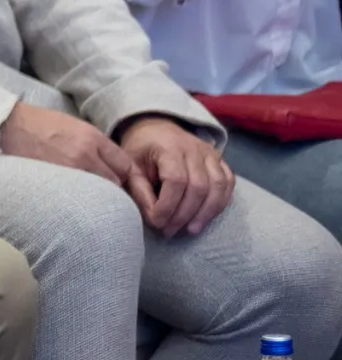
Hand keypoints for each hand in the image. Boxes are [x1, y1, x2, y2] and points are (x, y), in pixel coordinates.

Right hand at [0, 101, 133, 190]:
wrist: (5, 124)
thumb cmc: (36, 123)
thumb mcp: (71, 125)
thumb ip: (93, 144)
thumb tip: (107, 163)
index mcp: (92, 137)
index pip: (125, 164)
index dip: (126, 176)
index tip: (123, 184)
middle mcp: (86, 153)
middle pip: (115, 182)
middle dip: (112, 188)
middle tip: (103, 193)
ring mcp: (70, 169)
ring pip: (98, 193)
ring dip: (95, 197)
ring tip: (85, 198)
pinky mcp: (54, 182)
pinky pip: (76, 198)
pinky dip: (77, 201)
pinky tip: (70, 200)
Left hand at [117, 115, 236, 236]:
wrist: (155, 128)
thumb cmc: (140, 149)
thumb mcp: (130, 166)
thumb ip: (139, 191)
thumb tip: (154, 219)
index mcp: (168, 146)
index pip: (175, 180)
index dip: (167, 206)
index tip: (157, 222)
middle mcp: (194, 148)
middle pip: (199, 186)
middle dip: (184, 214)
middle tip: (169, 231)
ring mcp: (211, 153)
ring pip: (218, 186)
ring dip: (206, 213)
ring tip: (190, 230)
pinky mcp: (220, 160)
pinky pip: (228, 183)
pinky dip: (220, 203)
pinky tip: (205, 217)